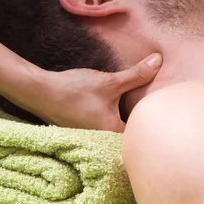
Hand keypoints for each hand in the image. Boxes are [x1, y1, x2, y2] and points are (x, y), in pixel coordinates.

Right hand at [30, 54, 162, 131]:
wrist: (40, 92)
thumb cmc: (74, 90)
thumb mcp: (109, 82)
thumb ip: (136, 75)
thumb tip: (159, 61)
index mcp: (112, 134)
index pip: (141, 135)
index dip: (153, 124)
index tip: (163, 112)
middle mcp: (103, 142)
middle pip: (130, 135)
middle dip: (139, 123)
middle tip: (155, 111)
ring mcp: (92, 138)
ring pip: (116, 132)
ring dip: (124, 121)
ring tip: (136, 108)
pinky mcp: (84, 132)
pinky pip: (104, 129)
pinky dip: (112, 120)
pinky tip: (114, 109)